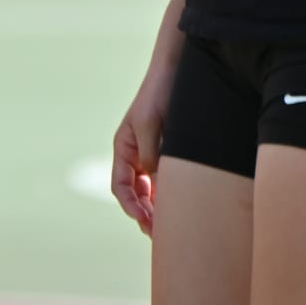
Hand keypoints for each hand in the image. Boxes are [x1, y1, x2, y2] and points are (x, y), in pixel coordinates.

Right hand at [110, 66, 172, 235]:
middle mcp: (136, 155)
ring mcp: (154, 154)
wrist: (179, 70)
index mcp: (124, 148)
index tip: (144, 220)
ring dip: (159, 208)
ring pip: (153, 190)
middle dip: (145, 214)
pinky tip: (184, 206)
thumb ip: (151, 156)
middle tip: (160, 234)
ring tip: (172, 226)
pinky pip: (169, 180)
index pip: (121, 187)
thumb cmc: (160, 94)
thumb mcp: (150, 126)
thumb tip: (156, 185)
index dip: (131, 206)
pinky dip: (171, 195)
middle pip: (136, 194)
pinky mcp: (172, 152)